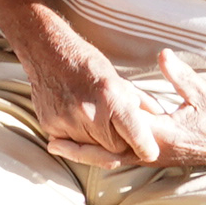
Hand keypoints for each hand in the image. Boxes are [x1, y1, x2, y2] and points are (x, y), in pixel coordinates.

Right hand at [20, 37, 168, 167]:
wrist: (47, 52)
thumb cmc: (87, 64)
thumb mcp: (119, 80)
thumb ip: (137, 103)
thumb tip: (158, 118)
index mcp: (111, 98)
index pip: (137, 139)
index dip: (146, 148)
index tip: (149, 151)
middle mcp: (89, 113)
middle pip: (115, 148)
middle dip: (120, 142)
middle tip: (115, 127)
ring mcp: (67, 121)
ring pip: (93, 149)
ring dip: (97, 140)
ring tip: (92, 117)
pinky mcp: (51, 126)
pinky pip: (71, 144)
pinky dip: (77, 136)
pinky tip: (76, 118)